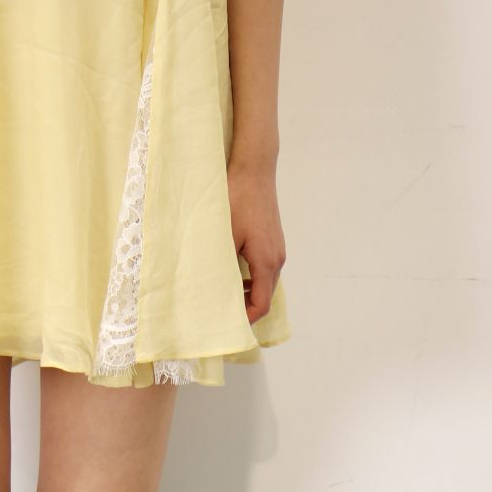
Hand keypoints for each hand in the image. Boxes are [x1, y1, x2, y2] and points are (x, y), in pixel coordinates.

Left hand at [228, 147, 285, 322]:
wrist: (254, 168)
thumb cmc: (237, 198)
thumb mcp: (224, 236)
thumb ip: (222, 266)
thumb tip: (213, 291)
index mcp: (266, 261)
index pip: (261, 305)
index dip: (245, 319)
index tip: (228, 324)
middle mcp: (277, 258)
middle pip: (265, 297)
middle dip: (246, 309)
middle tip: (223, 312)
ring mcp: (278, 249)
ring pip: (266, 284)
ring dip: (249, 293)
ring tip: (226, 293)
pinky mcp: (275, 240)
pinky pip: (266, 270)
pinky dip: (253, 279)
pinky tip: (235, 273)